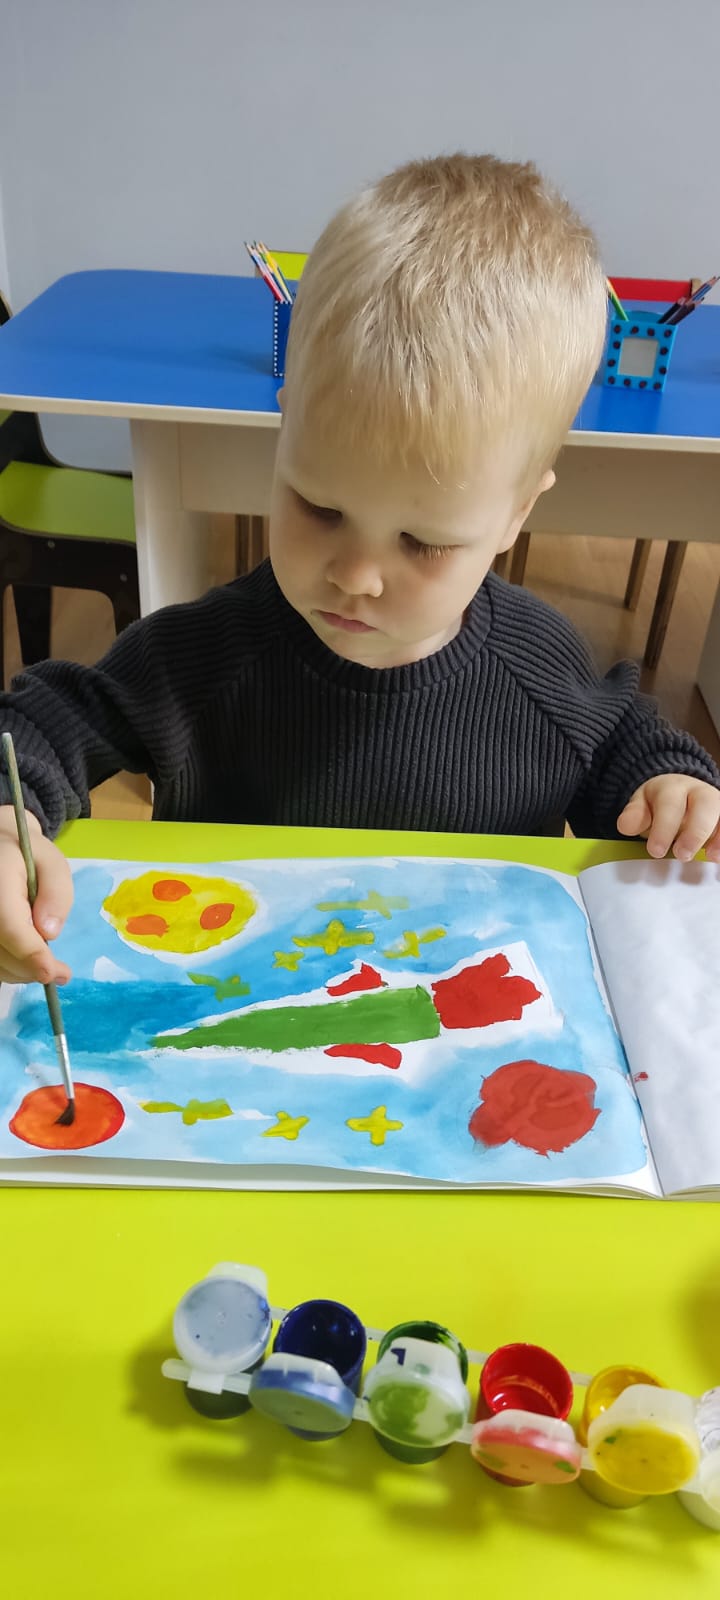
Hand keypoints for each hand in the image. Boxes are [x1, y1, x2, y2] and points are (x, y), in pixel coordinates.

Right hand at [0, 805, 73, 983]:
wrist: (0, 849)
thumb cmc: (27, 854)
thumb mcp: (52, 862)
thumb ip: (56, 892)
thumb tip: (49, 932)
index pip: (10, 927)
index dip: (31, 955)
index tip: (53, 973)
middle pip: (2, 952)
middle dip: (32, 968)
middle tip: (62, 973)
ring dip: (22, 972)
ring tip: (47, 964)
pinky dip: (11, 968)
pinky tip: (29, 961)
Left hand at [617, 776, 719, 861]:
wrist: (679, 792)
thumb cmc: (659, 804)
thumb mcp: (642, 805)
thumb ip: (635, 815)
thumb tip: (625, 826)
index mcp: (673, 788)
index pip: (670, 804)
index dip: (664, 827)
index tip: (656, 851)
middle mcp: (699, 792)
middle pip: (705, 804)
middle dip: (695, 831)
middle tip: (683, 855)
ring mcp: (717, 804)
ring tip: (712, 857)